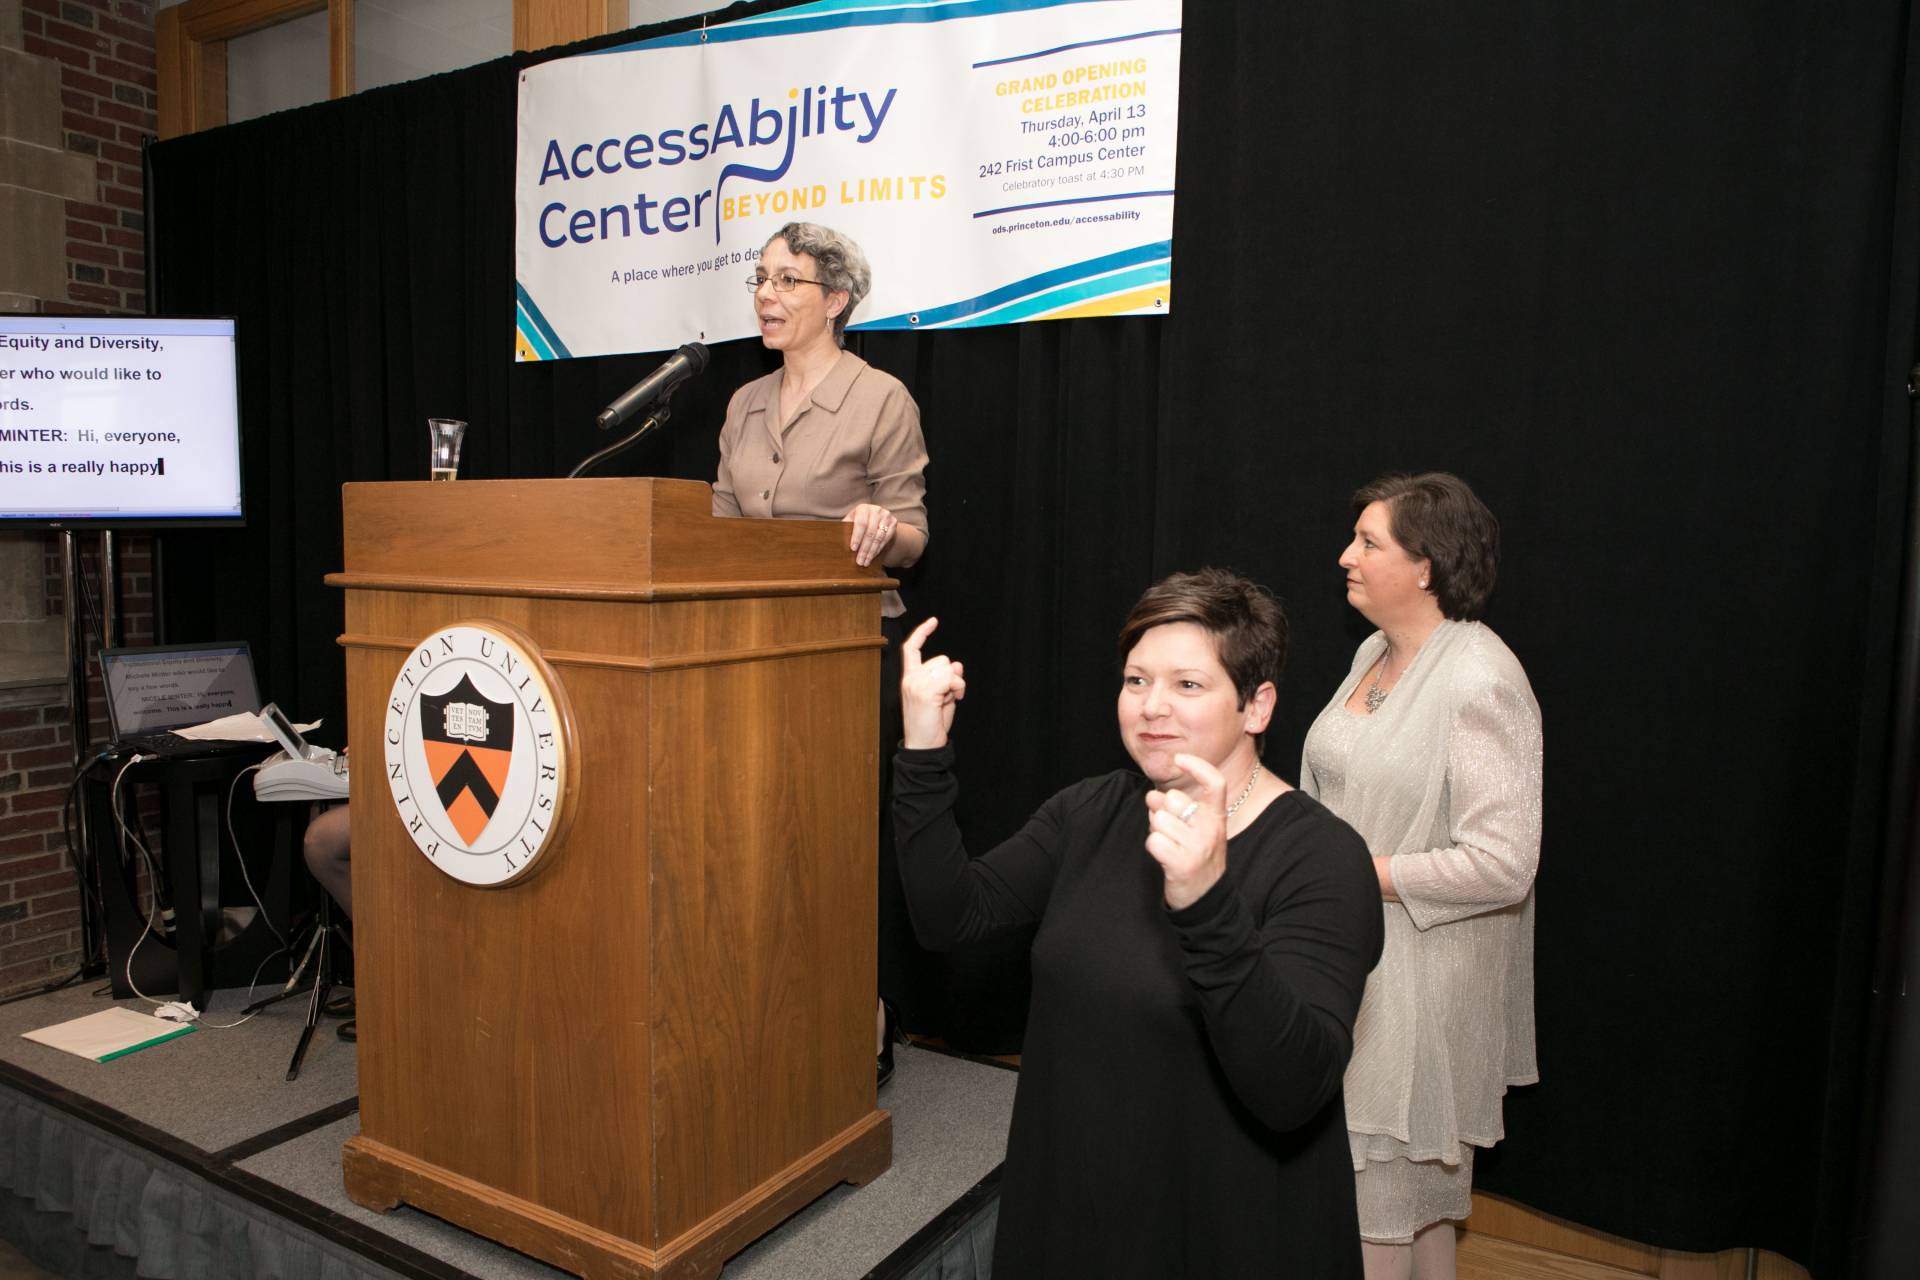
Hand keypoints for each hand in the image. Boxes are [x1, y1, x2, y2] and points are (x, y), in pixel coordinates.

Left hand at [844, 503, 897, 566]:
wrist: (876, 518)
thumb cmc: (858, 521)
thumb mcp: (851, 522)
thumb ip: (845, 529)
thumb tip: (838, 543)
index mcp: (863, 508)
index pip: (861, 523)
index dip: (857, 537)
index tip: (853, 549)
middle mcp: (876, 510)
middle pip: (870, 532)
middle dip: (864, 549)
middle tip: (859, 561)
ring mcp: (886, 516)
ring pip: (879, 538)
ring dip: (871, 552)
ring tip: (865, 562)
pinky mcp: (893, 522)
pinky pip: (886, 539)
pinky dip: (878, 549)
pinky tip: (872, 556)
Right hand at [899, 616, 964, 748]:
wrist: (923, 747)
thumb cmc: (931, 725)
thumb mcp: (942, 698)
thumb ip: (947, 680)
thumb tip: (957, 664)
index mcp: (910, 679)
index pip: (911, 649)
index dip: (922, 632)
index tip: (933, 621)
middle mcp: (910, 678)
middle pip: (941, 659)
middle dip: (950, 676)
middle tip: (947, 697)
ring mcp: (916, 684)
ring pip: (947, 667)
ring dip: (955, 683)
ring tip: (948, 700)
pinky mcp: (925, 691)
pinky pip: (951, 678)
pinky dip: (958, 687)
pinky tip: (954, 700)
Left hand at [1143, 753, 1228, 910]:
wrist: (1205, 898)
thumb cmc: (1197, 857)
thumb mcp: (1197, 829)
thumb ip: (1177, 808)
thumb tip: (1152, 795)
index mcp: (1217, 817)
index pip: (1215, 783)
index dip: (1197, 766)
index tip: (1180, 758)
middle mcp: (1211, 829)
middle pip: (1173, 799)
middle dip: (1163, 811)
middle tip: (1171, 830)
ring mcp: (1198, 847)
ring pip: (1159, 820)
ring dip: (1157, 832)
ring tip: (1170, 845)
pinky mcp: (1183, 864)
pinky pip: (1153, 841)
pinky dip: (1153, 847)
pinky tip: (1164, 857)